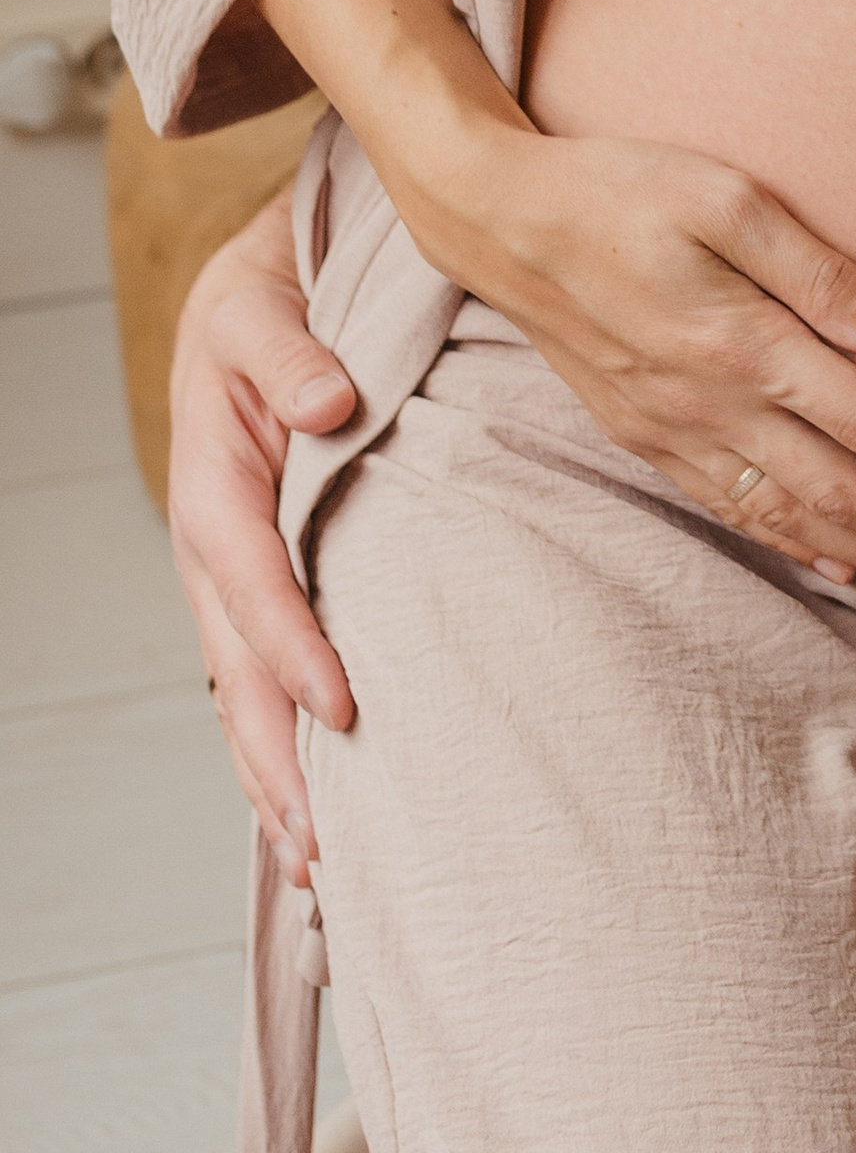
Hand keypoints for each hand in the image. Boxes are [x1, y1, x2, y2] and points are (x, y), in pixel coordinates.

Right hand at [170, 191, 357, 884]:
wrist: (267, 285)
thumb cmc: (277, 290)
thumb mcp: (266, 299)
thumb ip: (290, 349)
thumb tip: (325, 402)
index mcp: (214, 476)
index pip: (250, 576)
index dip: (291, 644)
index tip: (343, 705)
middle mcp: (214, 541)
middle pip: (235, 668)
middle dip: (275, 758)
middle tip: (326, 845)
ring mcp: (230, 573)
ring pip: (242, 694)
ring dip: (274, 779)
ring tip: (319, 868)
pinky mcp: (262, 585)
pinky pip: (262, 678)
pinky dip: (282, 750)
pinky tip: (317, 816)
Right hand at [417, 126, 855, 597]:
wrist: (502, 223)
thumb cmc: (625, 188)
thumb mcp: (727, 197)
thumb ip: (819, 270)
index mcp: (741, 342)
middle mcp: (711, 404)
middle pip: (839, 488)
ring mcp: (674, 431)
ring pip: (788, 515)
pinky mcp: (646, 439)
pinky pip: (731, 508)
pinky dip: (790, 542)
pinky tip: (833, 560)